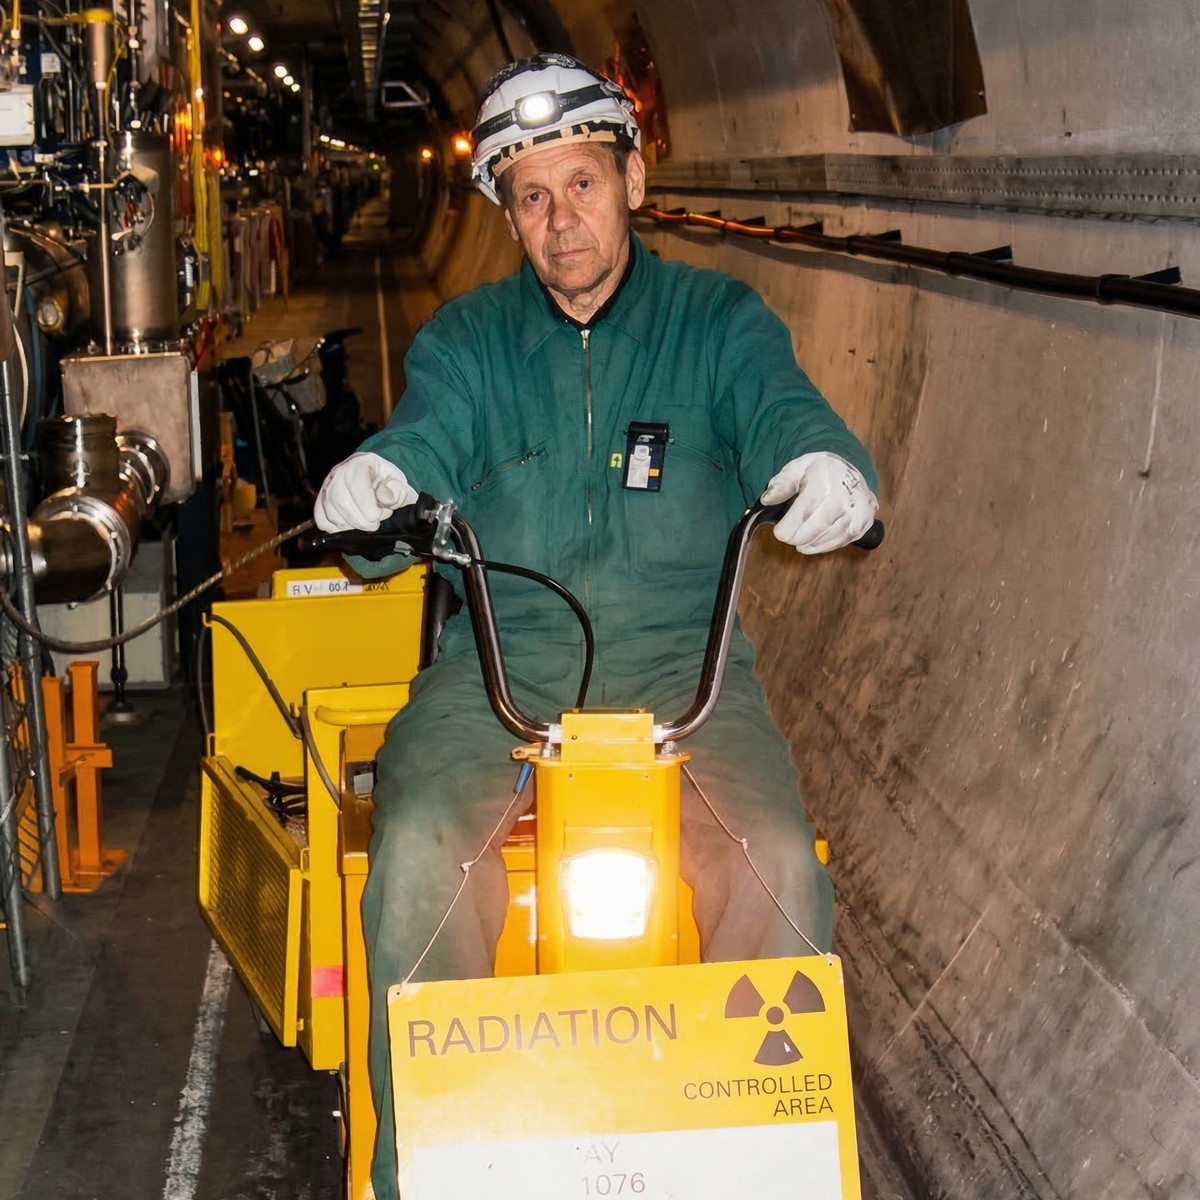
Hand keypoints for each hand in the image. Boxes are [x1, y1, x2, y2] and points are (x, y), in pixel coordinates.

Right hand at [313, 451, 418, 531]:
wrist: (377, 479)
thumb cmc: (388, 482)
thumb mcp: (400, 484)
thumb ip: (397, 492)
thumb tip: (386, 498)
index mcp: (360, 463)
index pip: (356, 484)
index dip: (368, 507)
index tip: (380, 516)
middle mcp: (339, 471)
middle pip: (341, 501)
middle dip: (360, 521)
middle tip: (374, 524)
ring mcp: (327, 485)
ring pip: (330, 512)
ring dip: (350, 526)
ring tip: (364, 523)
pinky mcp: (321, 499)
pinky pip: (321, 518)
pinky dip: (335, 528)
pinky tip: (350, 528)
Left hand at [761, 452, 877, 553]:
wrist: (848, 471)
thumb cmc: (818, 471)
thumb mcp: (796, 468)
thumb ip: (781, 484)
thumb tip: (767, 500)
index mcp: (824, 482)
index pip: (803, 513)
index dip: (787, 528)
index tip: (779, 532)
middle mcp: (844, 499)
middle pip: (815, 530)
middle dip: (796, 537)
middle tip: (788, 536)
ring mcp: (856, 513)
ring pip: (827, 539)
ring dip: (809, 542)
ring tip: (799, 537)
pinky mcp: (863, 524)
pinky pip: (840, 542)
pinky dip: (823, 545)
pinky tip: (812, 541)